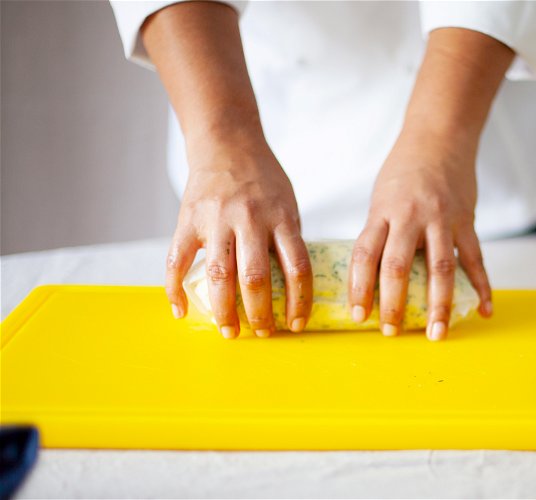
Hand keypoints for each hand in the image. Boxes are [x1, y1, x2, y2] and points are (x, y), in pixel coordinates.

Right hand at [166, 134, 311, 338]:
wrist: (226, 142)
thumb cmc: (262, 179)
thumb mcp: (288, 203)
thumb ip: (287, 240)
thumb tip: (291, 287)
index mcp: (281, 217)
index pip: (297, 267)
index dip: (299, 301)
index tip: (296, 324)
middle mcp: (249, 219)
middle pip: (256, 277)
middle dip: (260, 313)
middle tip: (263, 333)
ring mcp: (216, 219)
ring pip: (219, 275)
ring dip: (224, 310)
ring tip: (230, 332)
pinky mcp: (188, 219)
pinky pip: (177, 260)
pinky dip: (176, 290)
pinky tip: (182, 311)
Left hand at [348, 128, 492, 340]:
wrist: (439, 138)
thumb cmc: (404, 172)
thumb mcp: (381, 199)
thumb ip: (380, 234)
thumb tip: (371, 276)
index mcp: (383, 212)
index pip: (365, 254)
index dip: (359, 287)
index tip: (358, 315)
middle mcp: (410, 216)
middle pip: (398, 266)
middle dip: (393, 304)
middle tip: (391, 331)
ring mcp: (441, 218)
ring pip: (439, 268)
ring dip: (438, 305)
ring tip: (436, 332)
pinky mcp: (466, 220)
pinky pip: (475, 258)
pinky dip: (481, 286)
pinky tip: (483, 310)